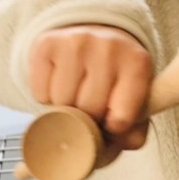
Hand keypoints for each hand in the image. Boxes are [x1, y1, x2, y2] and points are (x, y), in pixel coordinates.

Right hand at [29, 25, 153, 162]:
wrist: (94, 36)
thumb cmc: (116, 77)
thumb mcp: (136, 100)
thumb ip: (134, 131)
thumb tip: (117, 143)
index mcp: (138, 64)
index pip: (121, 119)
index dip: (112, 128)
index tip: (110, 121)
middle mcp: (109, 47)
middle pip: (89, 110)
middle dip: (87, 118)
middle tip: (90, 107)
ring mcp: (77, 42)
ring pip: (62, 102)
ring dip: (64, 109)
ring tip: (74, 95)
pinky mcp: (48, 43)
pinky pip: (40, 92)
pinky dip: (46, 97)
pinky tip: (58, 84)